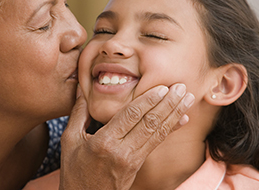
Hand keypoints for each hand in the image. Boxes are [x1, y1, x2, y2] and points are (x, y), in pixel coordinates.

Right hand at [60, 83, 194, 189]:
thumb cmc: (74, 170)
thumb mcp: (70, 140)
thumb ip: (78, 113)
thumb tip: (82, 89)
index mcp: (104, 142)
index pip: (131, 116)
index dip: (148, 100)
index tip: (162, 87)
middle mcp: (122, 151)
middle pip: (150, 123)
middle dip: (168, 104)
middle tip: (182, 87)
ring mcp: (133, 160)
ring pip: (157, 132)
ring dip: (175, 114)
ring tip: (188, 99)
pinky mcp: (138, 165)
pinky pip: (156, 143)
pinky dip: (170, 128)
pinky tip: (182, 118)